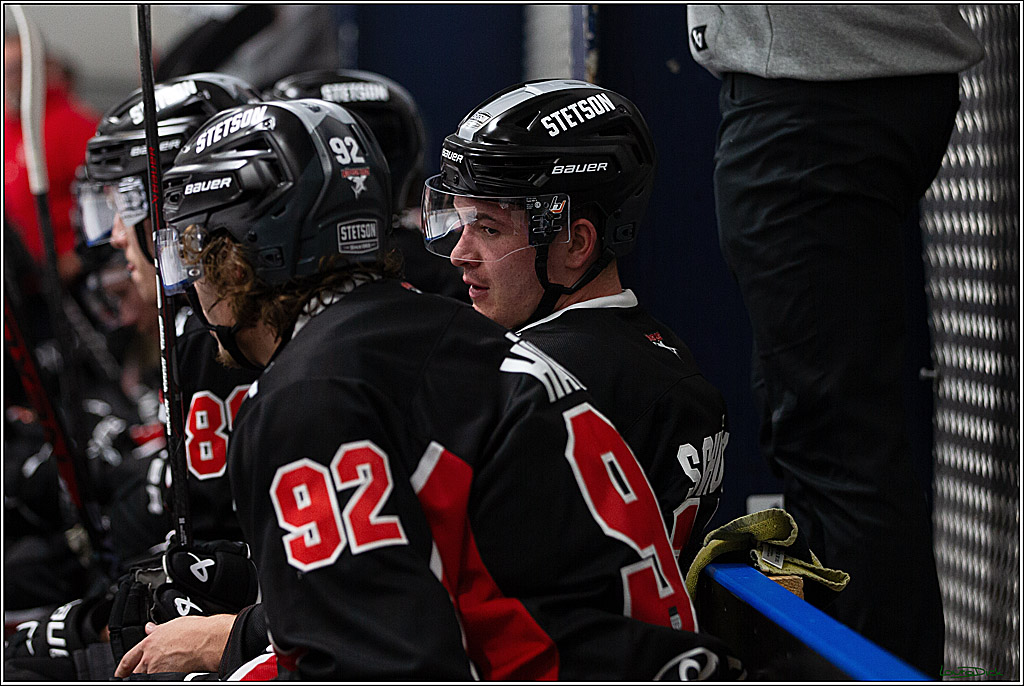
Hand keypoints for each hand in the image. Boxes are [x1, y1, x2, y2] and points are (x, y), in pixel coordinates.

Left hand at [114, 614, 235, 676]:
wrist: (208, 641)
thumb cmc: (196, 631)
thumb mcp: (173, 624)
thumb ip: (158, 629)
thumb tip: (149, 628)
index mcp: (149, 643)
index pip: (128, 659)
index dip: (122, 668)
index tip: (120, 673)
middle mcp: (150, 658)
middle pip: (135, 672)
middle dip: (136, 674)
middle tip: (139, 674)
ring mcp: (158, 670)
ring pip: (146, 678)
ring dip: (150, 676)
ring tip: (161, 672)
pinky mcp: (167, 678)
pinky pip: (160, 679)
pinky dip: (164, 677)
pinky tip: (171, 675)